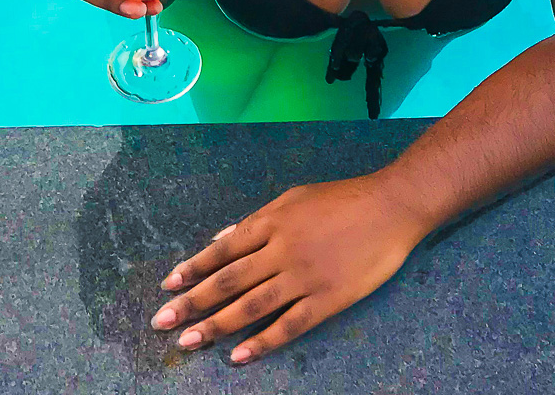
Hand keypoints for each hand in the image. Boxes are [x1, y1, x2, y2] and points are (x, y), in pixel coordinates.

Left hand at [149, 174, 429, 363]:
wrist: (390, 207)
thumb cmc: (341, 199)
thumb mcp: (294, 198)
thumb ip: (257, 221)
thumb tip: (221, 240)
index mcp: (272, 221)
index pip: (223, 250)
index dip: (194, 269)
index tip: (169, 286)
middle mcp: (281, 250)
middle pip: (229, 281)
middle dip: (193, 302)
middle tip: (164, 322)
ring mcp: (303, 276)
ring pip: (251, 306)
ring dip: (217, 325)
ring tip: (191, 341)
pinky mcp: (327, 300)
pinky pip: (289, 325)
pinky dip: (262, 342)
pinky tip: (240, 356)